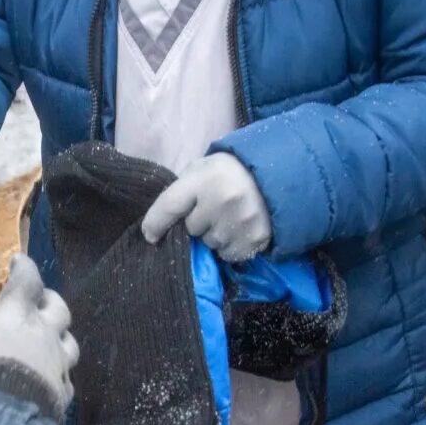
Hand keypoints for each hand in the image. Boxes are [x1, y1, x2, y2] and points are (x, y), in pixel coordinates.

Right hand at [0, 257, 79, 411]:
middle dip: (50, 301)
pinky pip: (65, 380)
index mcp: (17, 316)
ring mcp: (57, 367)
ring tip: (49, 339)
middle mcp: (44, 336)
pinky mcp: (62, 396)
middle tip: (40, 301)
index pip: (26, 281)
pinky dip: (57, 375)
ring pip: (70, 344)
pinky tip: (48, 380)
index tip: (19, 261)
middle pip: (59, 309)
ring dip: (60, 338)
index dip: (24, 268)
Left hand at [140, 153, 271, 262]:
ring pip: (210, 244)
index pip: (170, 206)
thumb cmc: (229, 172)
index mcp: (205, 177)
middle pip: (191, 229)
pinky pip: (229, 254)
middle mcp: (223, 199)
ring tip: (228, 218)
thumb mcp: (202, 169)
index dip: (156, 223)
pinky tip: (238, 229)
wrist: (275, 175)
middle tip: (211, 210)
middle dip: (196, 223)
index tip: (150, 236)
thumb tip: (158, 227)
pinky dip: (230, 246)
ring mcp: (241, 220)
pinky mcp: (256, 238)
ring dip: (214, 235)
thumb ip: (182, 192)